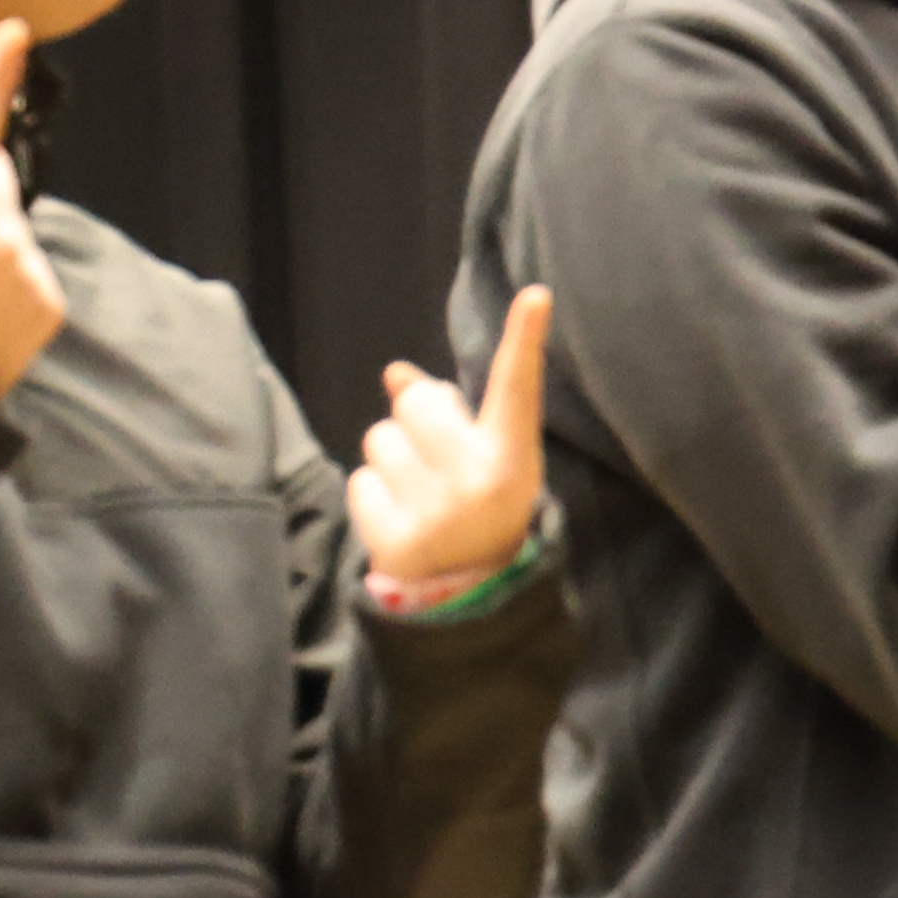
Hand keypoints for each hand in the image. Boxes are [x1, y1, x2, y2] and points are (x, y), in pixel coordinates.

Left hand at [352, 285, 556, 591]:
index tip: (536, 296)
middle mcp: (480, 481)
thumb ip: (445, 416)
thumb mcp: (480, 463)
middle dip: (414, 423)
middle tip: (435, 466)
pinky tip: (402, 521)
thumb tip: (395, 373)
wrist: (473, 602)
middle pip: (416, 402)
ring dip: (391, 463)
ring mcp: (439, 512)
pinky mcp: (398, 539)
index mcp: (511, 458)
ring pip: (380, 440)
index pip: (517, 388)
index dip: (525, 340)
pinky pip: (361, 482)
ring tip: (419, 499)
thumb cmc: (477, 512)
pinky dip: (374, 498)